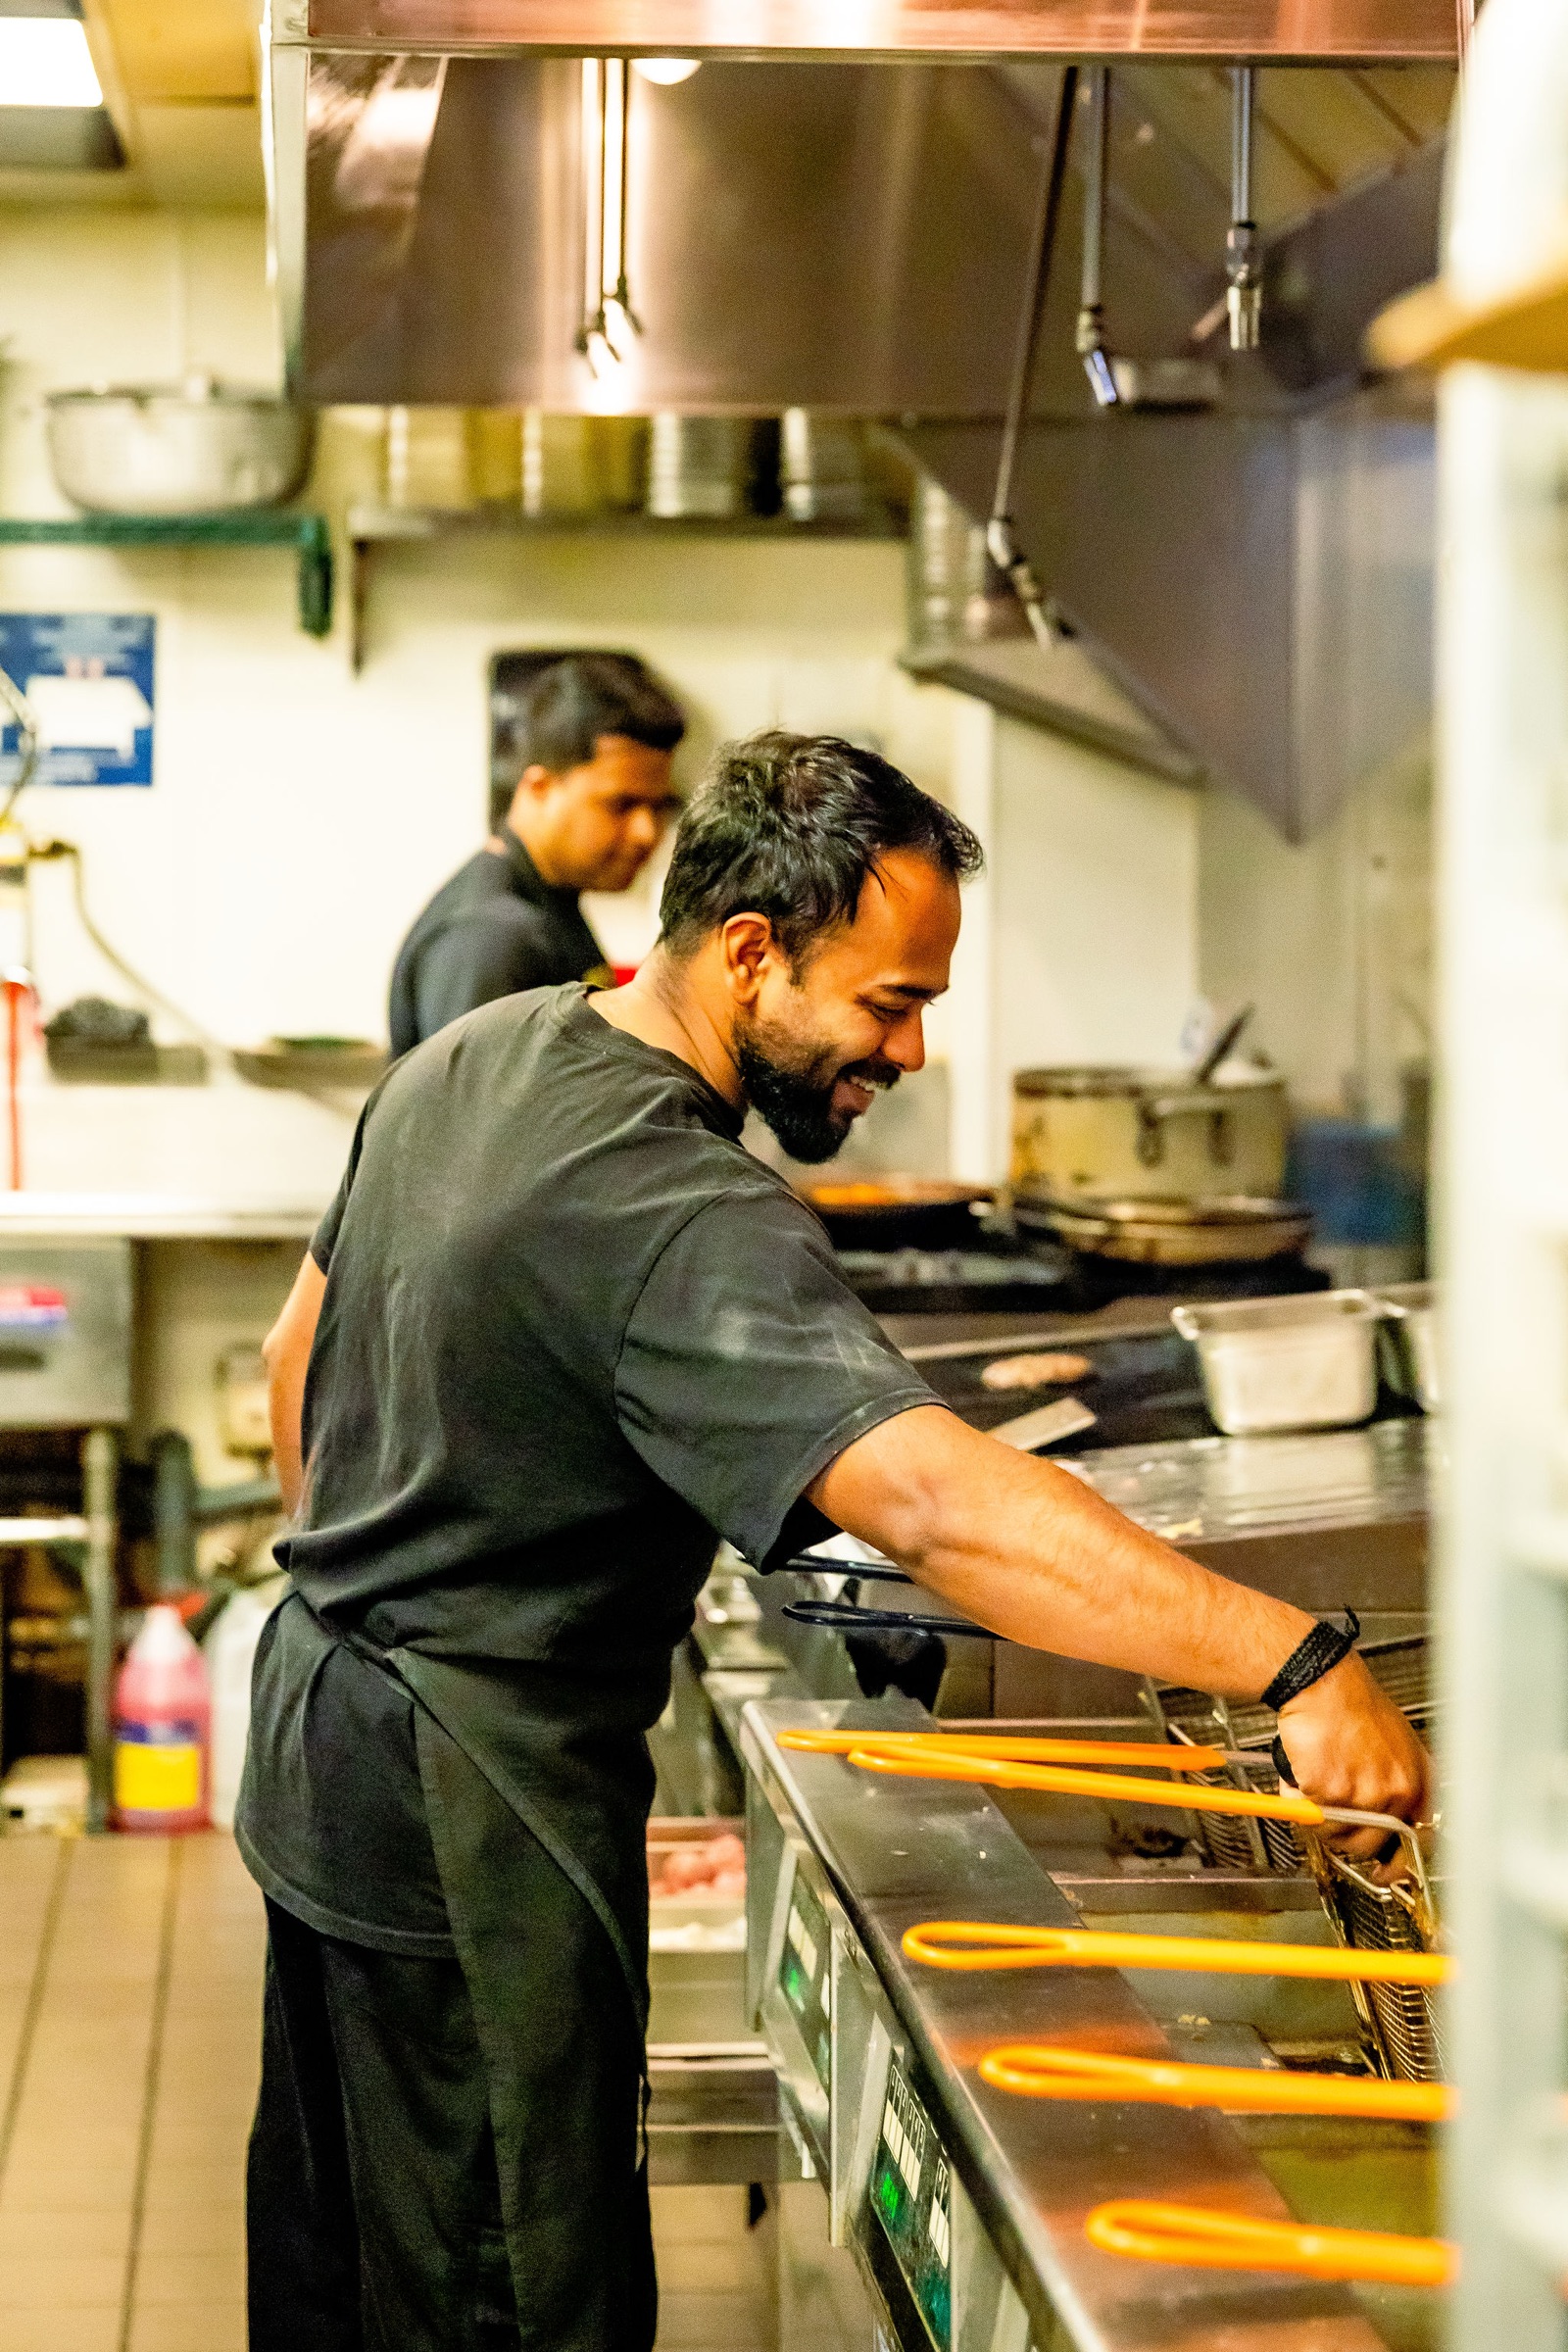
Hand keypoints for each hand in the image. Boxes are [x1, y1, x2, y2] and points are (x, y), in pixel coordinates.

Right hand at [1275, 1654, 1432, 1875]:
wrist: (1321, 1680)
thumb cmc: (1350, 1701)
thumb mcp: (1394, 1741)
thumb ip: (1394, 1781)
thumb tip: (1384, 1818)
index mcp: (1417, 1779)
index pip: (1420, 1838)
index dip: (1400, 1861)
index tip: (1388, 1870)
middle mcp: (1396, 1791)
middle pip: (1369, 1844)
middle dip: (1344, 1835)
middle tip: (1329, 1814)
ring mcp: (1364, 1795)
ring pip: (1333, 1833)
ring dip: (1316, 1814)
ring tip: (1314, 1776)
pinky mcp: (1331, 1792)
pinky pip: (1306, 1813)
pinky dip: (1295, 1797)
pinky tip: (1301, 1768)